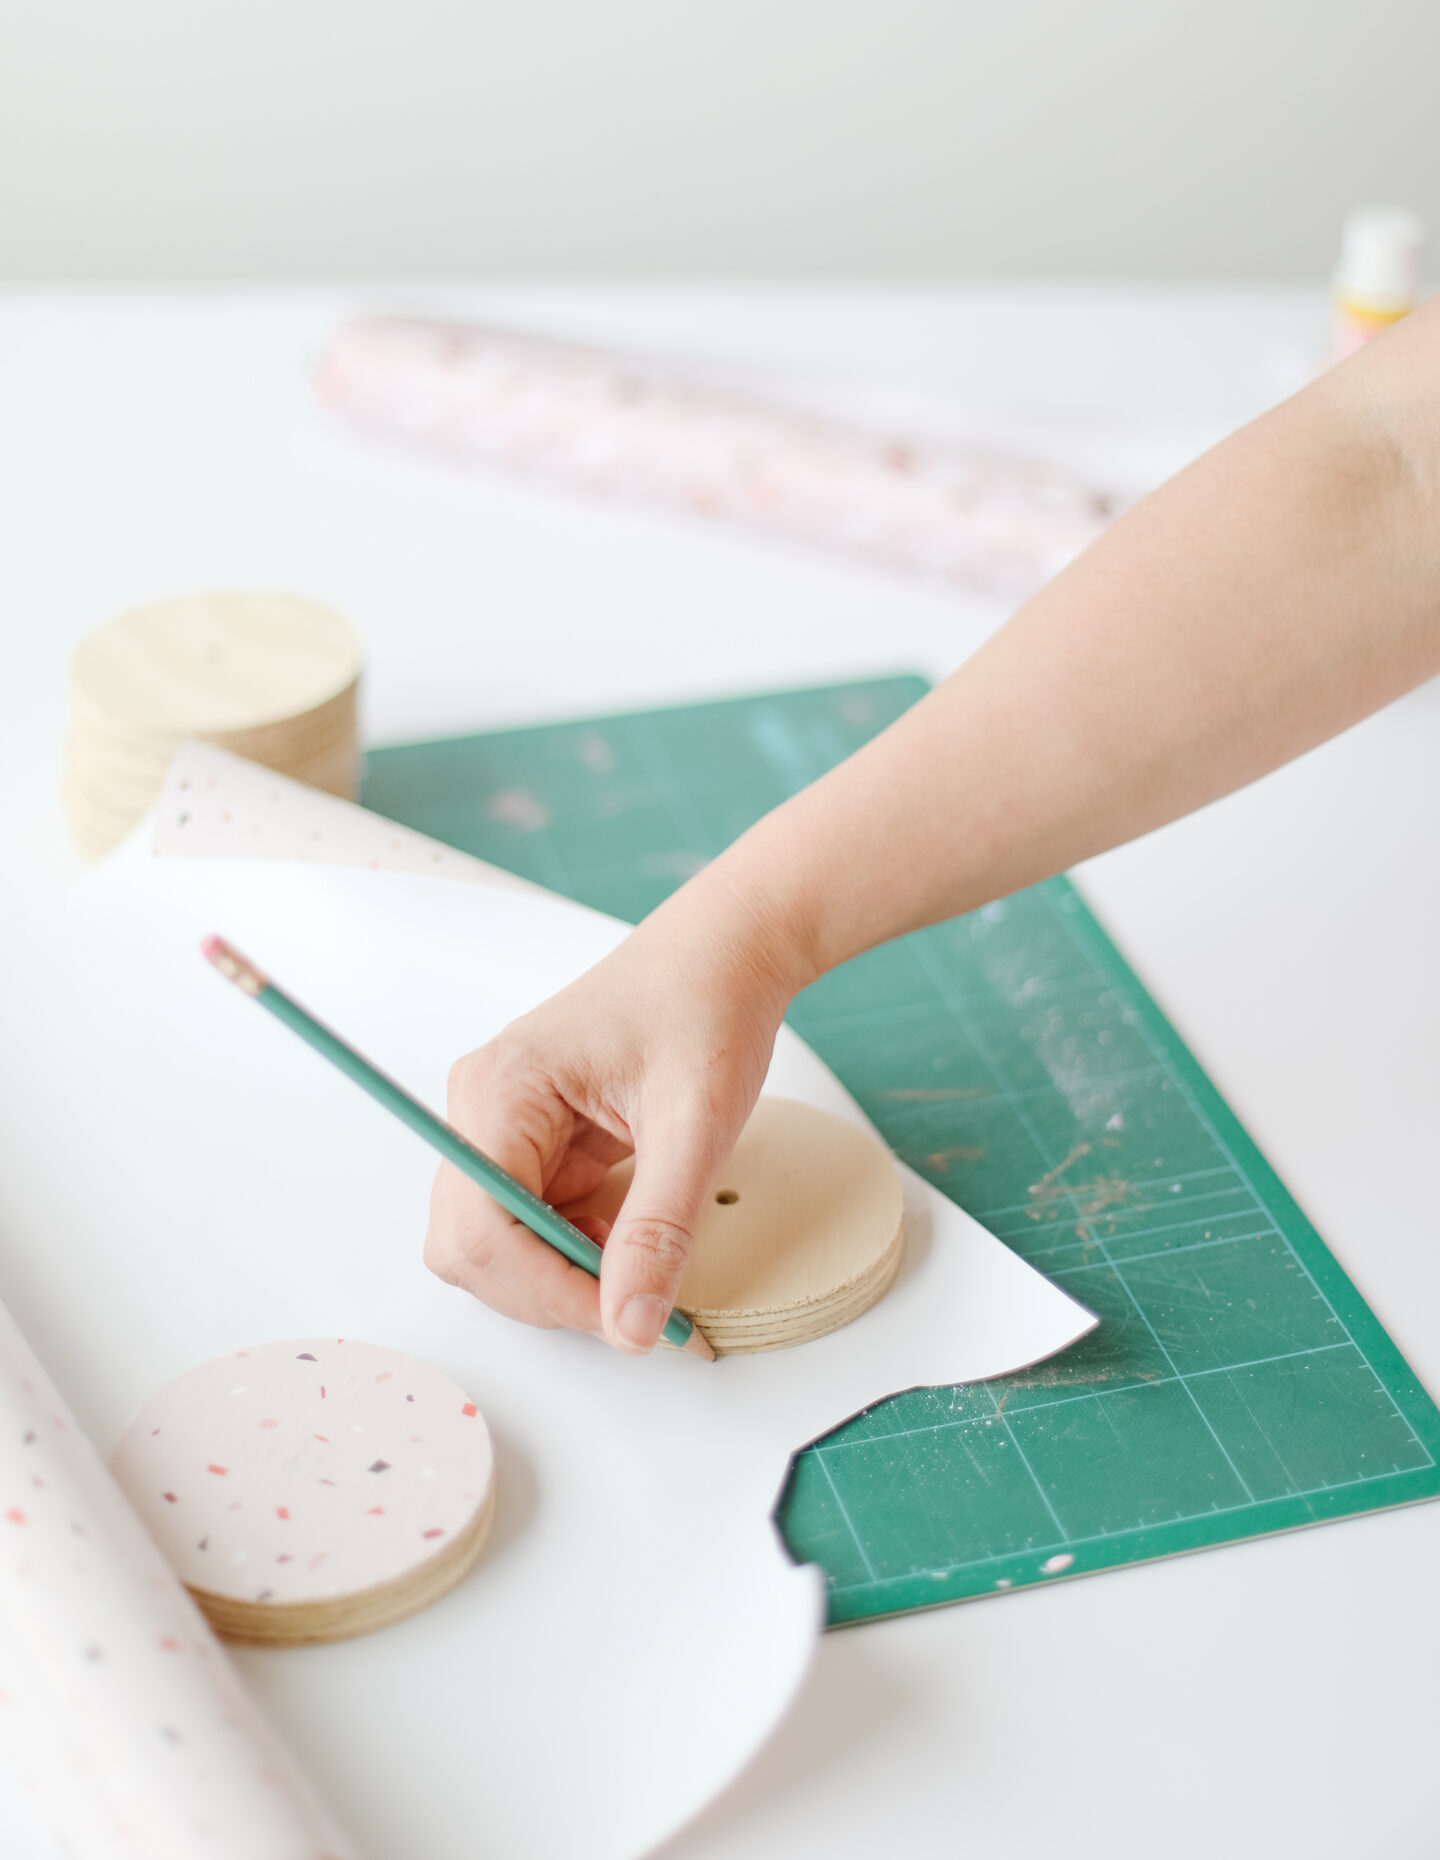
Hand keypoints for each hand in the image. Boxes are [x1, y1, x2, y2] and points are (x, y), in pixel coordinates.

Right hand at [424, 896, 799, 1353]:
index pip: (480, 1227)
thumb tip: (630, 1327)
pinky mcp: (532, 1144)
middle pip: (469, 1247)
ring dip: (556, 1275)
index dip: (545, 1290)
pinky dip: (570, 1252)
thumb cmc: (705, 1008)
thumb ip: (657, 1231)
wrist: (724, 956)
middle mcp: (482, 1109)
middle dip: (546, 1290)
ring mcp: (501, 1128)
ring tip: (636, 1264)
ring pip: (491, 1246)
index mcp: (502, 1090)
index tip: (624, 1318)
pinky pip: (527, 1225)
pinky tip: (625, 1236)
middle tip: (634, 1305)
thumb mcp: (693, 1126)